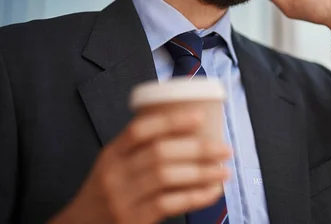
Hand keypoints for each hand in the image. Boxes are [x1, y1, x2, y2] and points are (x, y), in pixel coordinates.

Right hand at [49, 109, 231, 223]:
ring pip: (168, 177)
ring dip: (202, 172)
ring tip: (223, 170)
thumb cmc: (105, 192)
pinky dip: (196, 196)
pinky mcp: (133, 219)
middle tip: (224, 148)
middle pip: (160, 153)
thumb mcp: (113, 165)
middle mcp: (115, 174)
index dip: (172, 121)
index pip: (140, 130)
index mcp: (111, 154)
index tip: (200, 117)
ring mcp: (123, 198)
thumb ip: (140, 149)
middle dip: (198, 149)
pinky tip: (212, 192)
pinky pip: (171, 204)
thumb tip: (187, 130)